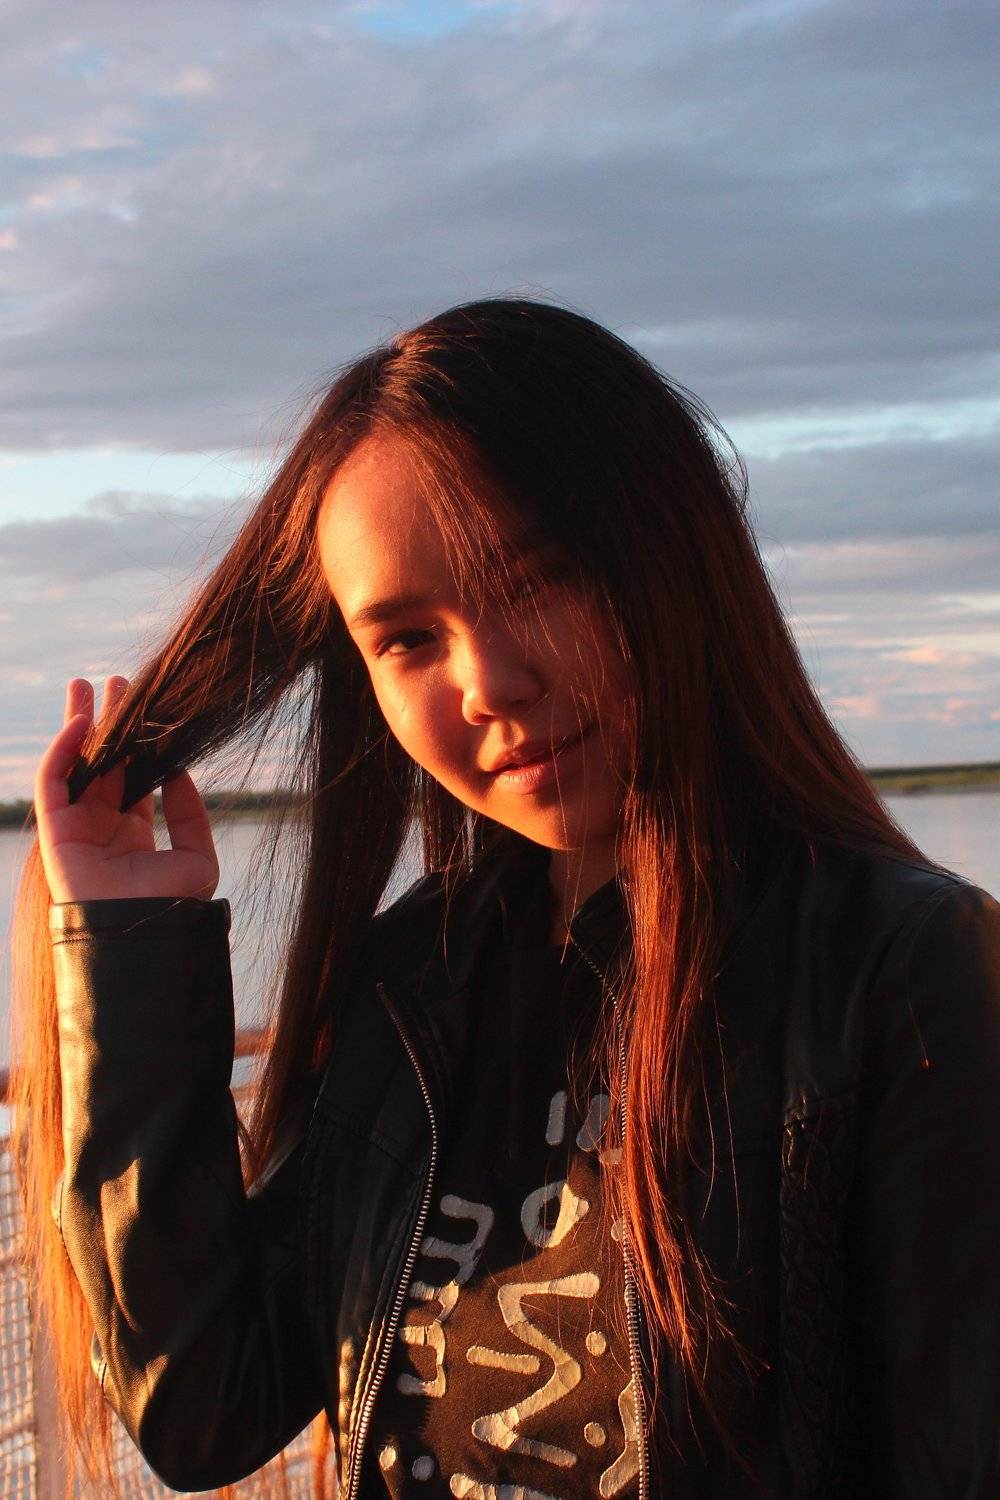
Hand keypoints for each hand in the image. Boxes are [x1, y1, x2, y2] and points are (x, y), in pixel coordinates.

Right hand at [34, 676, 219, 904]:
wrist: (142, 935)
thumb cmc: (173, 904)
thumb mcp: (197, 856)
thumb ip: (190, 814)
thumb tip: (180, 771)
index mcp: (133, 835)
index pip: (132, 778)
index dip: (138, 745)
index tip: (149, 710)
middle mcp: (101, 829)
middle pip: (101, 764)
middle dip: (107, 723)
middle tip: (117, 683)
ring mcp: (76, 829)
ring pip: (74, 765)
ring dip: (78, 724)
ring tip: (86, 685)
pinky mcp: (55, 831)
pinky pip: (53, 782)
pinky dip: (63, 750)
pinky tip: (81, 722)